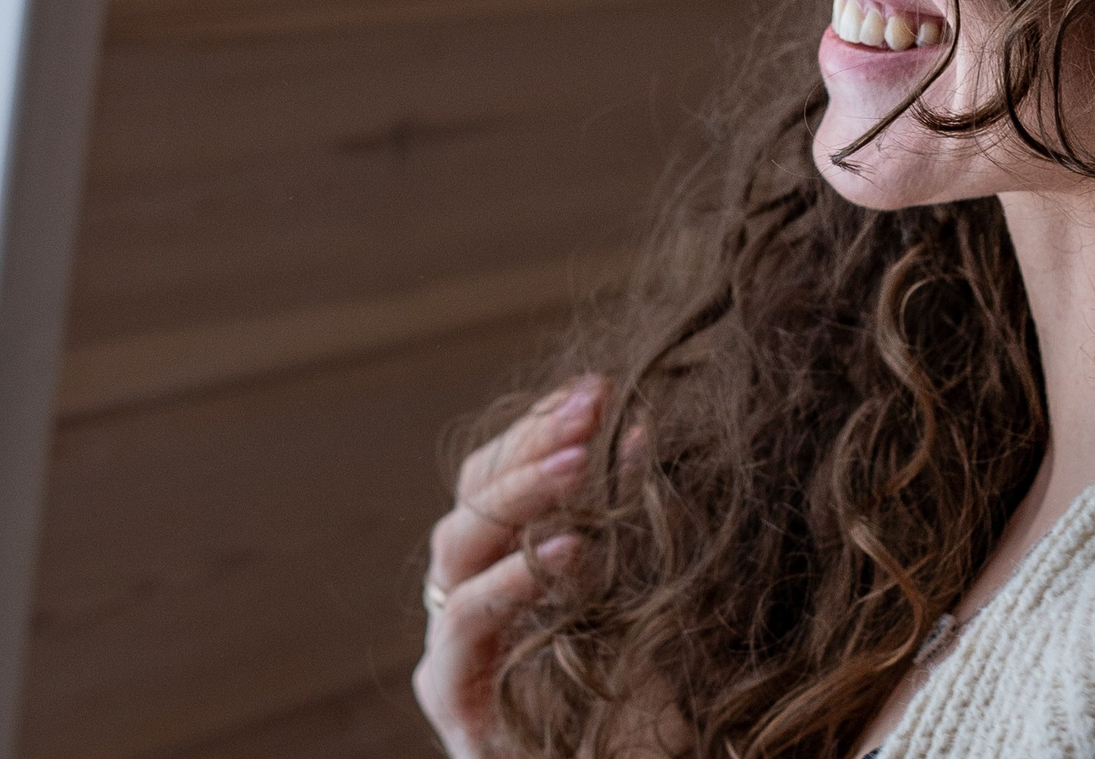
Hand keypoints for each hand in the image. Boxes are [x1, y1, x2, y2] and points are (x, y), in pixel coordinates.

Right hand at [413, 376, 603, 757]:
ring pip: (457, 543)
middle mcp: (463, 605)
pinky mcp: (451, 699)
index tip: (598, 386)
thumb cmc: (640, 707)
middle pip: (470, 498)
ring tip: (584, 462)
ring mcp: (450, 650)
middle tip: (593, 406)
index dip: (538, 428)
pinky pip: (466, 619)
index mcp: (498, 573)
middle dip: (531, 443)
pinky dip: (515, 575)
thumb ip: (628, 521)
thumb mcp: (640, 594)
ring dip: (521, 493)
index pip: (494, 478)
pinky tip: (575, 548)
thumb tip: (643, 424)